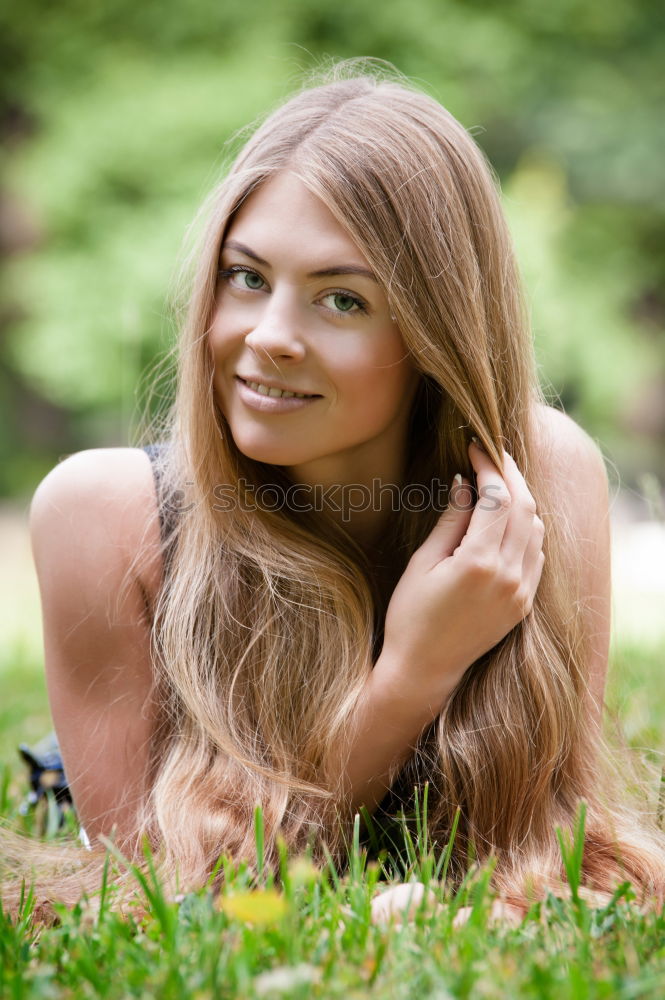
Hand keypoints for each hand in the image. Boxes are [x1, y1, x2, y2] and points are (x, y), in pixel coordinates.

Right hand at [377, 440, 544, 712]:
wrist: (423, 670)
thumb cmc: (410, 616)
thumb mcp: (423, 563)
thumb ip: (451, 521)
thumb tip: (466, 483)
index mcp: (479, 563)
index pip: (497, 497)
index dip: (489, 466)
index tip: (475, 447)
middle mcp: (509, 576)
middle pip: (524, 506)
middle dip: (509, 474)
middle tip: (490, 455)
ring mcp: (521, 592)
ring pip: (536, 528)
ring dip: (520, 500)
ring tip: (495, 485)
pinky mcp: (524, 604)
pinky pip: (536, 553)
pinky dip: (525, 529)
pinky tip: (503, 521)